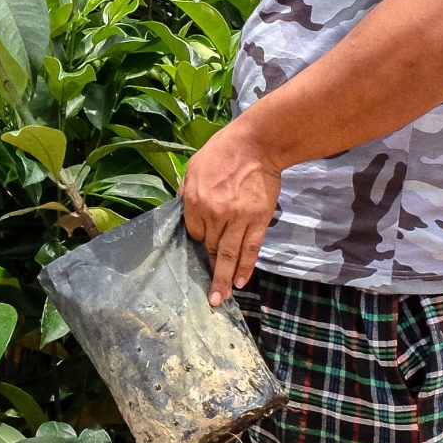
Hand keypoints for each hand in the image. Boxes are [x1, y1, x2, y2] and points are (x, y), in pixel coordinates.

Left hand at [181, 117, 283, 303]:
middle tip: (210, 295)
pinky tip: (240, 282)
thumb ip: (187, 192)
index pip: (194, 232)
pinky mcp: (258, 220)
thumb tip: (184, 212)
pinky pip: (250, 248)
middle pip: (210, 247)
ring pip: (229, 254)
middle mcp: (214, 213)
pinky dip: (245, 267)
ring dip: (225, 279)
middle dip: (210, 269)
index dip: (200, 240)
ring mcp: (237, 218)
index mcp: (194, 200)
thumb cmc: (223, 152)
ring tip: (221, 298)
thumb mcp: (194, 168)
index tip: (204, 246)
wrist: (257, 144)